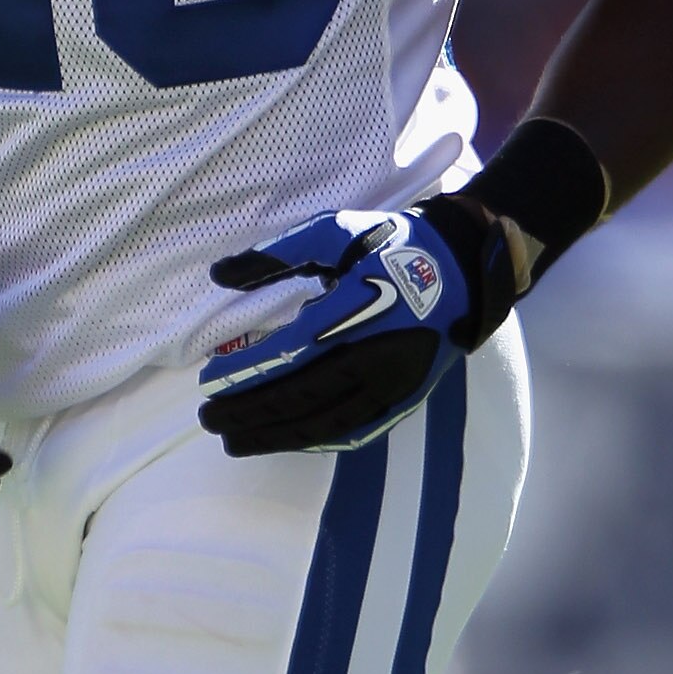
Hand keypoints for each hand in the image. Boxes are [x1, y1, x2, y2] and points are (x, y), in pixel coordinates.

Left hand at [196, 200, 511, 457]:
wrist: (464, 266)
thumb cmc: (393, 245)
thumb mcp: (333, 232)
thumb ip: (276, 255)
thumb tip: (219, 274)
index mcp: (354, 313)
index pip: (287, 354)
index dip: (245, 373)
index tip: (207, 383)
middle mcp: (374, 358)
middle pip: (300, 397)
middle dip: (249, 412)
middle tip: (209, 420)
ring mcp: (392, 386)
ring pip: (325, 423)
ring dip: (276, 436)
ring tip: (236, 441)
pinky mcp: (405, 400)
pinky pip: (355, 431)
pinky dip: (317, 440)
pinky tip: (288, 441)